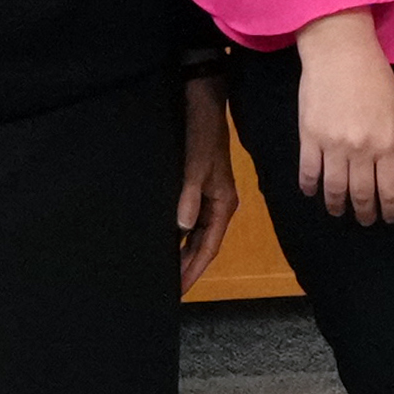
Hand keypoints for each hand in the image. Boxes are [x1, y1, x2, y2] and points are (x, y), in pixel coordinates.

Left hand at [173, 77, 237, 289]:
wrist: (203, 104)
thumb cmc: (202, 135)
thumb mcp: (195, 166)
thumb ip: (188, 197)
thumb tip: (182, 228)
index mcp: (224, 203)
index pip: (209, 246)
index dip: (194, 269)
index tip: (180, 289)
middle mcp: (220, 204)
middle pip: (204, 245)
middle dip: (189, 266)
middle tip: (171, 288)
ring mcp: (210, 196)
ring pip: (198, 235)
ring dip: (185, 253)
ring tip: (169, 273)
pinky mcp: (200, 187)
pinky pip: (192, 221)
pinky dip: (182, 236)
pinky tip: (170, 243)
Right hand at [292, 9, 393, 223]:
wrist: (339, 51)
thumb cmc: (374, 76)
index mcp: (387, 142)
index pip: (389, 189)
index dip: (390, 209)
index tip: (389, 218)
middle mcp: (361, 149)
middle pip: (361, 194)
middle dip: (365, 213)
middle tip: (365, 221)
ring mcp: (333, 144)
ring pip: (334, 189)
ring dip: (336, 206)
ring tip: (338, 212)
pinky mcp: (309, 136)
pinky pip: (308, 172)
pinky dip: (310, 187)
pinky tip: (313, 193)